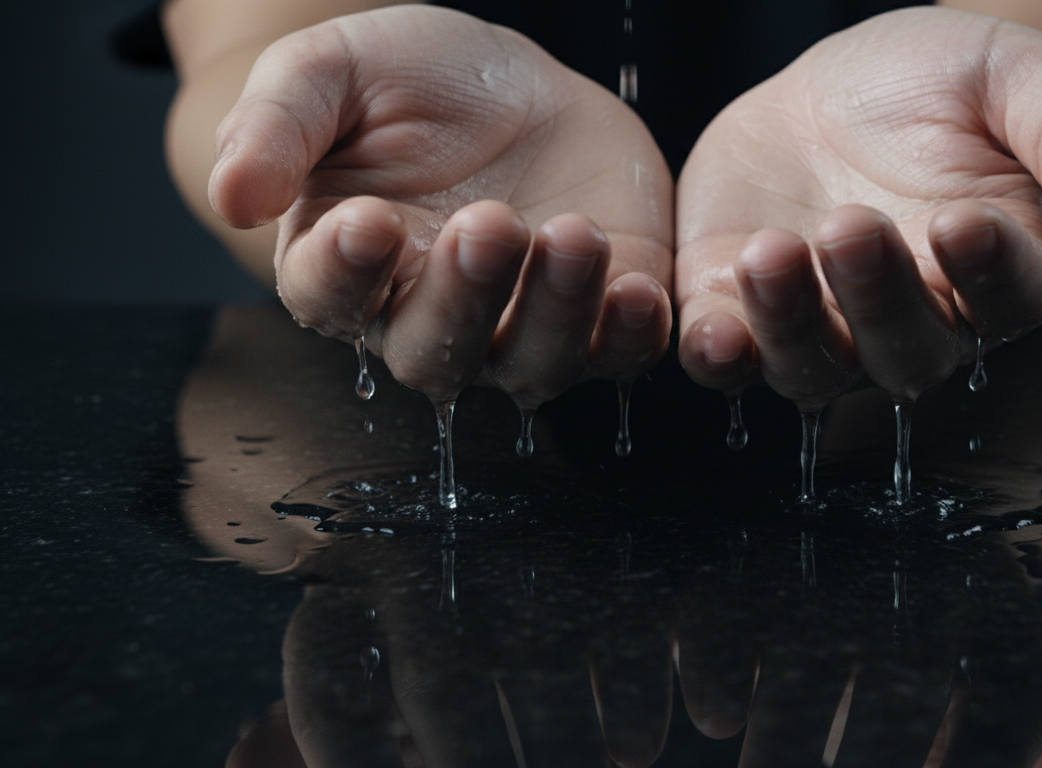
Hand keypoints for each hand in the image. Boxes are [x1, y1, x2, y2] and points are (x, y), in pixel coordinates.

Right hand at [209, 6, 673, 408]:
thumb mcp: (333, 72)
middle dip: (462, 297)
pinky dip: (632, 336)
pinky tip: (640, 291)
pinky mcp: (601, 316)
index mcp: (347, 265)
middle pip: (435, 352)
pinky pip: (618, 354)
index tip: (365, 222)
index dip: (344, 272)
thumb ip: (278, 126)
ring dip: (554, 314)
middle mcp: (430, 318)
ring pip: (530, 366)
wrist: (517, 83)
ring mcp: (519, 328)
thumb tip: (230, 197)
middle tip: (485, 224)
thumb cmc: (414, 82)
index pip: (328, 296)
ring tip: (572, 236)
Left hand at [675, 7, 1041, 408]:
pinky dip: (720, 356)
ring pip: (815, 370)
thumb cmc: (934, 84)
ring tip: (773, 252)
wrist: (831, 88)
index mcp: (994, 268)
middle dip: (878, 298)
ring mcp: (823, 327)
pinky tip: (712, 330)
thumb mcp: (1009, 72)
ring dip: (791, 327)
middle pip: (908, 352)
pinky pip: (731, 361)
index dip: (988, 272)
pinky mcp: (741, 313)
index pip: (1008, 298)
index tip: (961, 222)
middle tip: (852, 225)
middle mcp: (913, 319)